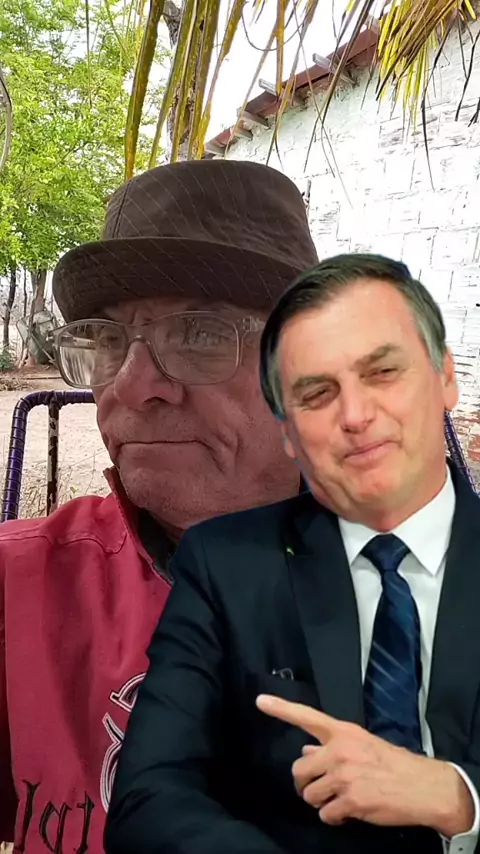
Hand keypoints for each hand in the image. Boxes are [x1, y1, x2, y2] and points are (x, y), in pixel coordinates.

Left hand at [256, 695, 473, 835]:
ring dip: (321, 802)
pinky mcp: (351, 801)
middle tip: (317, 788)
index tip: (260, 700)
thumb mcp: (363, 745)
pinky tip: (349, 811)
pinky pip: (326, 814)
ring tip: (341, 799)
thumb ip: (333, 747)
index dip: (281, 709)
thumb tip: (307, 751)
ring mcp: (344, 776)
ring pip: (310, 795)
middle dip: (304, 783)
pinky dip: (335, 817)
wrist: (423, 786)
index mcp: (343, 732)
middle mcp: (340, 750)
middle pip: (299, 769)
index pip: (307, 716)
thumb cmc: (393, 764)